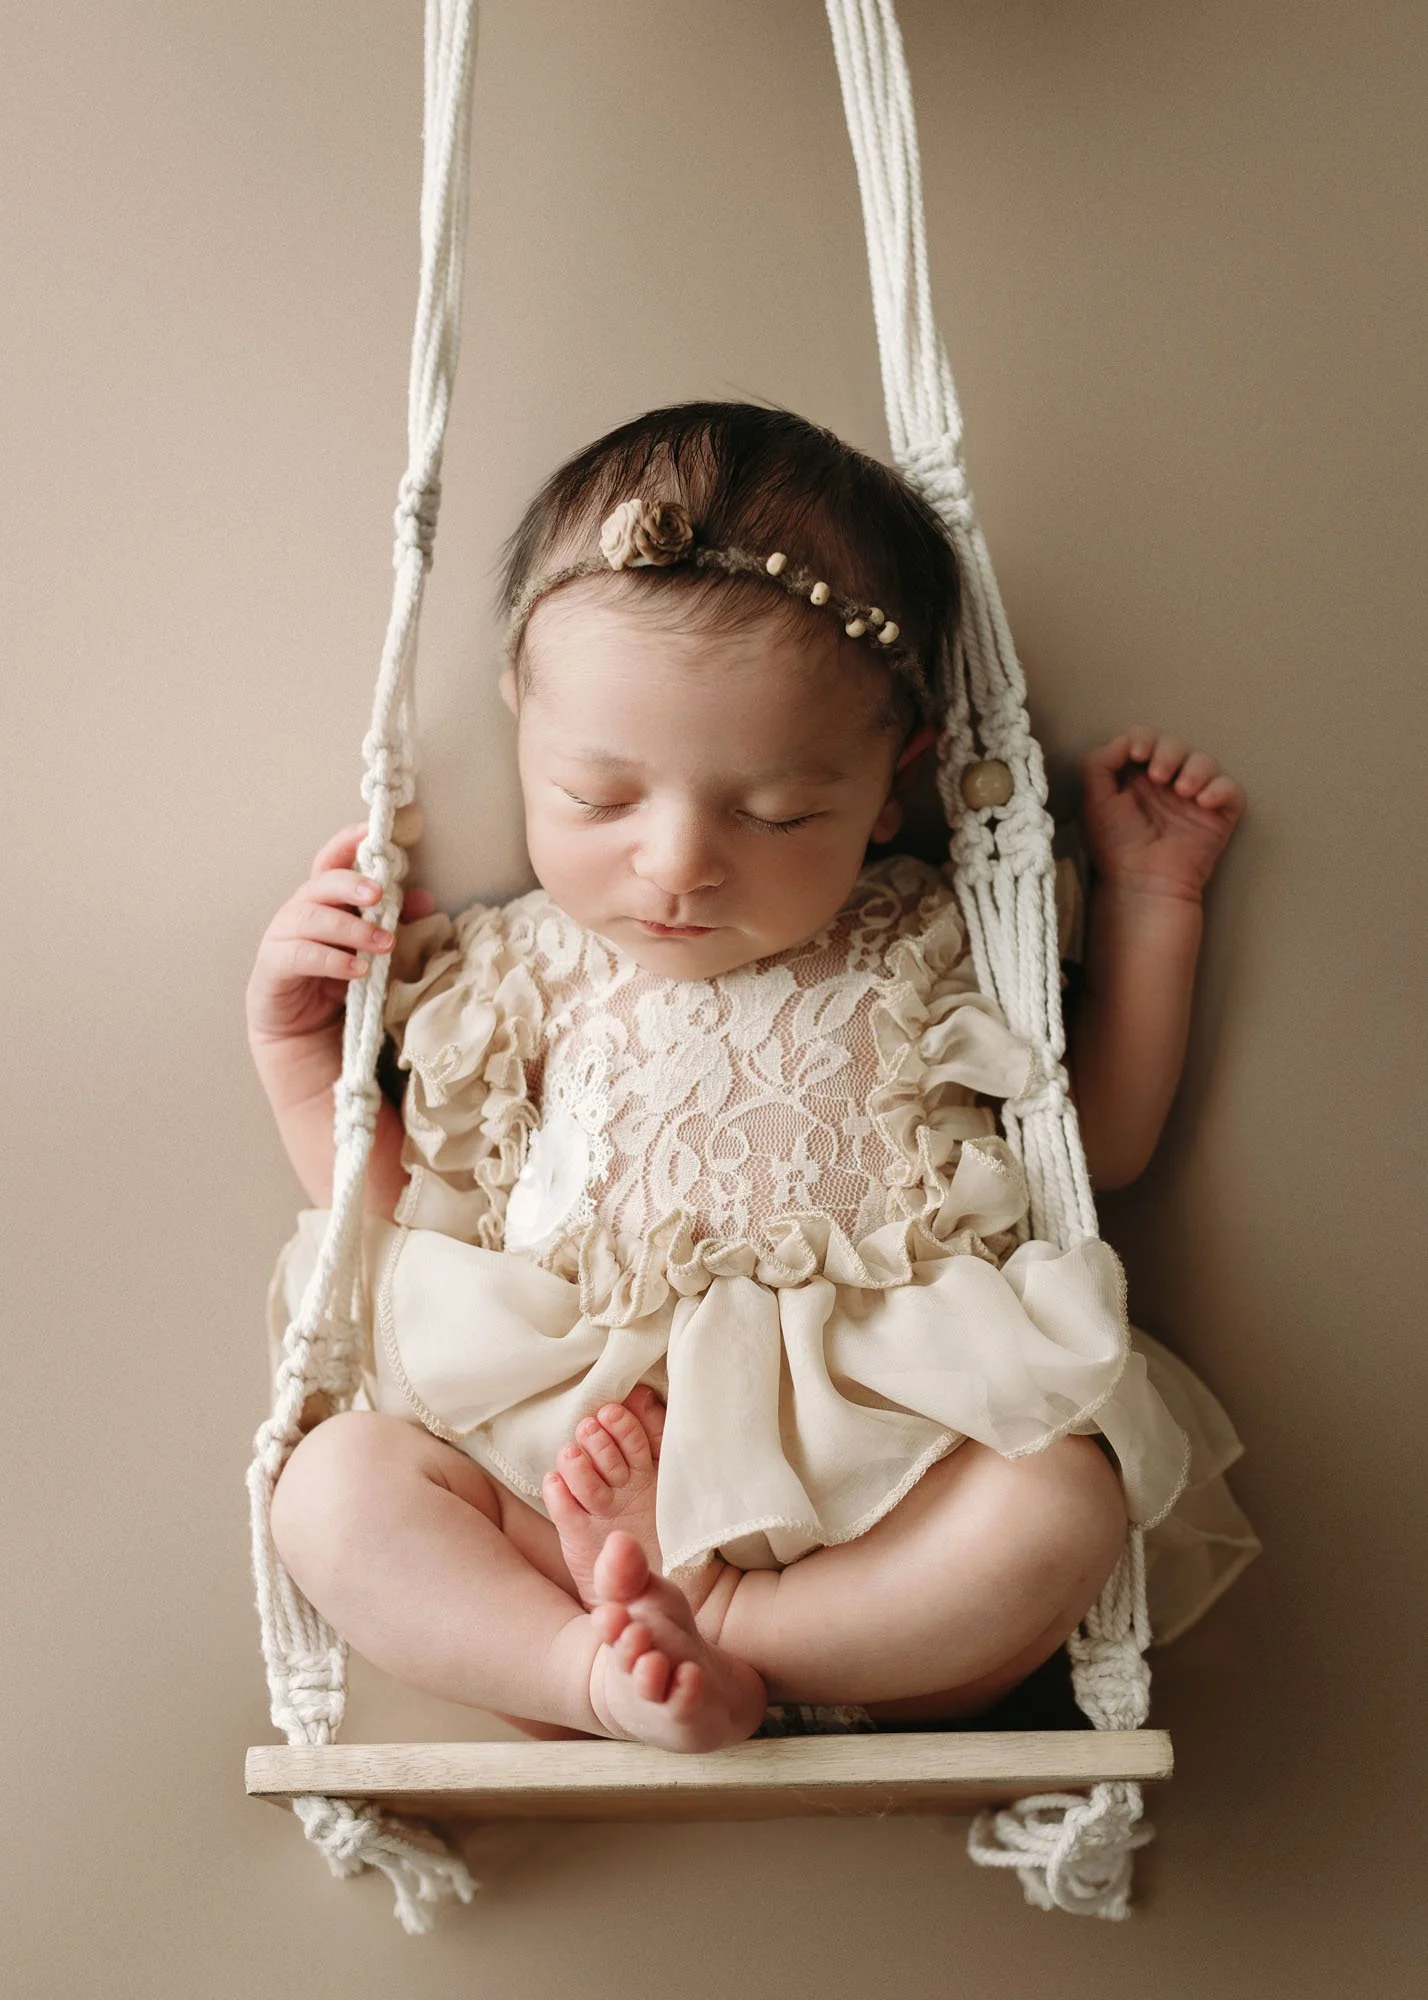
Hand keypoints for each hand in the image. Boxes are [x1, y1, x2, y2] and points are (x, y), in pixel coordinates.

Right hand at [246, 822, 435, 1047]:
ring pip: (311, 917)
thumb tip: (424, 897)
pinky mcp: (273, 966)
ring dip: (351, 927)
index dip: (348, 842)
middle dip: (351, 883)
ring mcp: (282, 936)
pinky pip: (301, 955)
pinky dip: (332, 960)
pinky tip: (358, 969)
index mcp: (325, 899)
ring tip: (384, 943)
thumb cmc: (335, 982)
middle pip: (321, 883)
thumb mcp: (370, 950)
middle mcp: (301, 910)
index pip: (332, 860)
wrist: (301, 1031)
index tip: (372, 832)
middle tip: (381, 894)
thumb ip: (394, 922)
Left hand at [1080, 728, 1245, 898]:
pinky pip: (1231, 789)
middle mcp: (1167, 783)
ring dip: (1195, 769)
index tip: (1138, 754)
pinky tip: (1203, 802)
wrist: (1142, 882)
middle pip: (1176, 745)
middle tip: (1159, 776)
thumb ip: (1099, 764)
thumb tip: (1123, 740)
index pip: (1146, 740)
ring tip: (1183, 791)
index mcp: (1137, 777)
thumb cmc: (1115, 845)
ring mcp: (1194, 797)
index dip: (1144, 738)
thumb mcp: (1094, 801)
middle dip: (1168, 753)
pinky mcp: (1218, 815)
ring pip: (1205, 762)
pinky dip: (1220, 789)